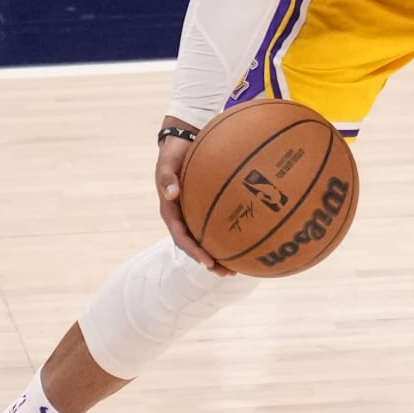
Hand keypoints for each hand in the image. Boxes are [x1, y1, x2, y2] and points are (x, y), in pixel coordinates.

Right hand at [155, 122, 234, 276]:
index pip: (181, 238)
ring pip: (207, 237)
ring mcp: (194, 212)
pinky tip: (247, 238)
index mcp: (170, 211)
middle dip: (211, 261)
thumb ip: (167, 177)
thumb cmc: (174, 152)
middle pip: (196, 245)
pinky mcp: (205, 204)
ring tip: (239, 267)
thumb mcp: (166, 162)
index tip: (209, 263)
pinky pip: (217, 222)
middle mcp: (183, 216)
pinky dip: (228, 232)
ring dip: (221, 253)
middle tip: (229, 273)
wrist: (182, 139)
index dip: (194, 252)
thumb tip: (171, 193)